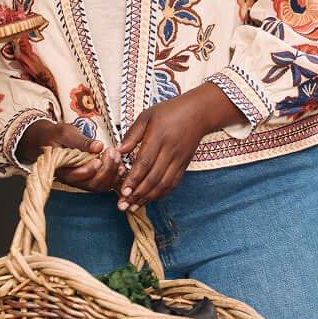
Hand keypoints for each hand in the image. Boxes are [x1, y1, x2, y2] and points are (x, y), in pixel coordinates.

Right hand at [18, 119, 123, 192]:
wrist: (48, 139)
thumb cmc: (54, 136)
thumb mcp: (65, 133)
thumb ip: (82, 141)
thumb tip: (98, 147)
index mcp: (60, 168)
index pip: (76, 176)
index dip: (89, 169)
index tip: (99, 158)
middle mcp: (70, 179)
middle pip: (91, 184)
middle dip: (106, 170)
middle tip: (112, 153)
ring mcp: (80, 181)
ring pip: (99, 186)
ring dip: (112, 173)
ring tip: (117, 157)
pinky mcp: (88, 179)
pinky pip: (103, 184)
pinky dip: (114, 176)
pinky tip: (119, 165)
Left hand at [115, 84, 241, 211]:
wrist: (199, 113)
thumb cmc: (169, 111)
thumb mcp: (147, 116)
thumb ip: (132, 134)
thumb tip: (118, 150)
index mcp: (159, 137)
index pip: (144, 163)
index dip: (134, 179)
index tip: (123, 191)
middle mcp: (170, 151)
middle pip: (154, 177)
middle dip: (138, 194)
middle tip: (124, 205)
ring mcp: (179, 159)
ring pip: (164, 184)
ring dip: (148, 197)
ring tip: (134, 207)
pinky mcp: (185, 164)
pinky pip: (174, 182)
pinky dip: (162, 193)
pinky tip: (150, 199)